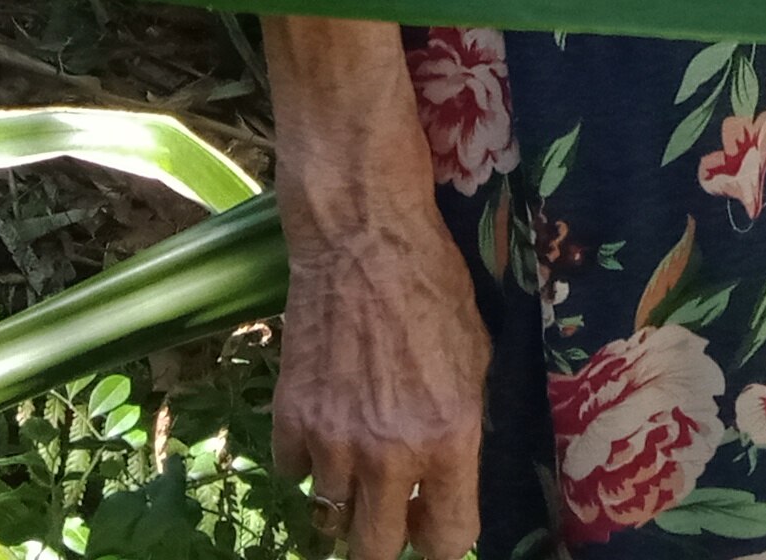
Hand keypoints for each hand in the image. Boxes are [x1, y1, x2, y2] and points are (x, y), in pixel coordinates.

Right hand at [265, 17, 484, 558]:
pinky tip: (324, 432)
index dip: (442, 540)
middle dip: (387, 539)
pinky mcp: (290, 417)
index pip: (448, 538)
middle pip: (376, 549)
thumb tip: (450, 478)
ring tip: (355, 474)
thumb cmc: (432, 286)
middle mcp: (389, 453)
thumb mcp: (475, 358)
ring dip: (344, 504)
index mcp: (449, 438)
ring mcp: (333, 439)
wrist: (361, 237)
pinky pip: (294, 473)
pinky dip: (307, 463)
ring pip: (329, 519)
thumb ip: (462, 427)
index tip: (435, 527)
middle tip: (391, 516)